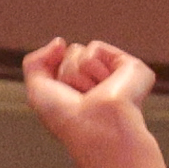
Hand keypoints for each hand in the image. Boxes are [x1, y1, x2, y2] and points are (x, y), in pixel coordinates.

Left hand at [22, 38, 160, 165]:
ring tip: (95, 93)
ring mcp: (119, 74)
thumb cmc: (67, 119)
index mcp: (86, 90)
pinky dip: (91, 65)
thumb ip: (36, 61)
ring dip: (78, 72)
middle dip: (67, 73)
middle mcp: (103, 82)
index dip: (56, 79)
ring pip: (80, 50)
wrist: (94, 126)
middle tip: (83, 97)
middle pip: (70, 54)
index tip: (68, 102)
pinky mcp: (132, 67)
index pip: (61, 63)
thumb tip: (60, 41)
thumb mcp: (37, 91)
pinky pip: (95, 48)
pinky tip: (107, 84)